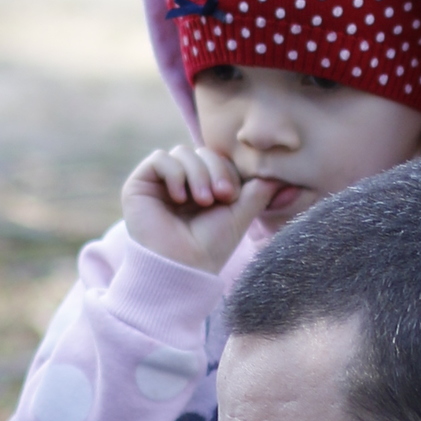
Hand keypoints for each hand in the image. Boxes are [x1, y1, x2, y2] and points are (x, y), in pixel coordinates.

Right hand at [120, 141, 274, 275]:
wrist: (182, 268)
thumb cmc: (210, 247)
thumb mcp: (240, 214)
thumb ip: (258, 190)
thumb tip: (281, 175)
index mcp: (202, 188)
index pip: (217, 159)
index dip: (227, 170)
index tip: (232, 196)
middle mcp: (181, 183)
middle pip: (201, 152)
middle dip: (215, 170)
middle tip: (221, 196)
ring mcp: (159, 183)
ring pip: (182, 152)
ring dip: (197, 173)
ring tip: (202, 201)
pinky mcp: (140, 185)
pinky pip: (159, 158)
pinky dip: (174, 173)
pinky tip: (180, 198)